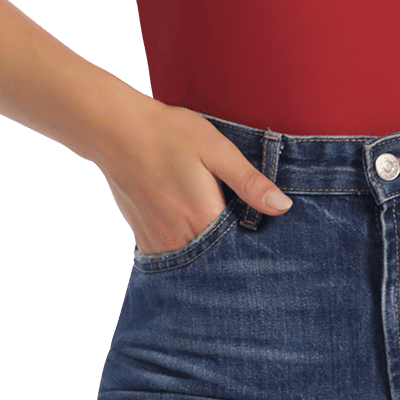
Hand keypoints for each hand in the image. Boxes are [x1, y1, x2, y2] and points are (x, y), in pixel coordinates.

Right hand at [96, 96, 292, 255]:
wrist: (117, 131)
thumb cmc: (169, 133)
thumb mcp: (216, 149)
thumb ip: (249, 182)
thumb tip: (283, 206)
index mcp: (203, 217)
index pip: (241, 252)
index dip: (257, 250)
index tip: (268, 244)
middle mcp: (180, 238)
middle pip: (217, 264)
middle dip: (234, 261)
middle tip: (246, 244)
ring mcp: (158, 242)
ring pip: (193, 268)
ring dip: (209, 262)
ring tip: (222, 244)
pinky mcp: (143, 239)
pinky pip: (171, 262)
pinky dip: (186, 259)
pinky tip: (195, 242)